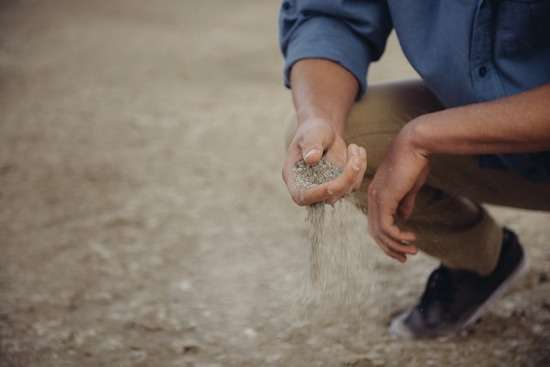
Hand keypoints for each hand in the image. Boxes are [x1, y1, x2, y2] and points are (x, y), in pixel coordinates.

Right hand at [283, 118, 366, 205]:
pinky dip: (360, 167)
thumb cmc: (312, 131)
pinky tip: (357, 150)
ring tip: (354, 147)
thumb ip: (311, 145)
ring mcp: (326, 190)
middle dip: (346, 177)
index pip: (302, 196)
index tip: (334, 184)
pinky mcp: (340, 187)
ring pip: (346, 190)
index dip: (318, 193)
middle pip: (329, 196)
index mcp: (293, 178)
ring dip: (356, 169)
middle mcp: (308, 188)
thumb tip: (311, 159)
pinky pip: (355, 183)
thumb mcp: (311, 134)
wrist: (322, 132)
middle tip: (354, 151)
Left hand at [367, 124, 429, 262]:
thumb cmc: (415, 161)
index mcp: (377, 194)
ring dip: (396, 245)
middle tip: (404, 258)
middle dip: (389, 248)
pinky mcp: (384, 198)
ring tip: (411, 251)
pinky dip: (398, 237)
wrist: (415, 144)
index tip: (402, 248)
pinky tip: (411, 238)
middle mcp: (372, 197)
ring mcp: (376, 198)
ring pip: (380, 232)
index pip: (376, 222)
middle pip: (374, 231)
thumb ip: (404, 202)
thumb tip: (404, 217)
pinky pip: (386, 226)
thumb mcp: (409, 186)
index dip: (387, 238)